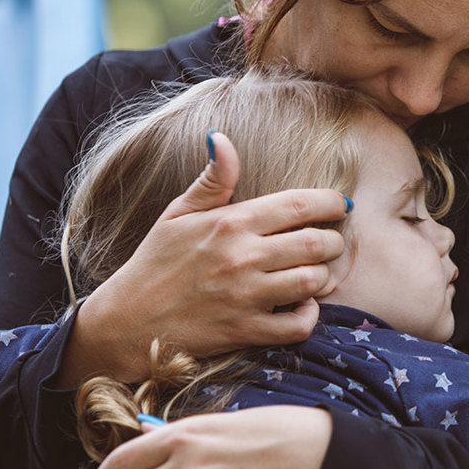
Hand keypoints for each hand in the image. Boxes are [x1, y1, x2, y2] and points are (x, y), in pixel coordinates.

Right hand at [60, 131, 349, 383]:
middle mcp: (241, 257)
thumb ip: (211, 180)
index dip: (331, 203)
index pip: (298, 204)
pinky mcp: (246, 331)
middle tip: (330, 242)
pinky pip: (299, 325)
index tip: (340, 205)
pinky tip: (301, 306)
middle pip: (315, 243)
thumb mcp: (177, 215)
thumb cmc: (155, 264)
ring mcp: (245, 296)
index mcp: (229, 223)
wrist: (127, 322)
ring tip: (315, 273)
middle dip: (333, 241)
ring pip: (312, 282)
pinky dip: (309, 316)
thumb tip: (222, 138)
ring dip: (323, 277)